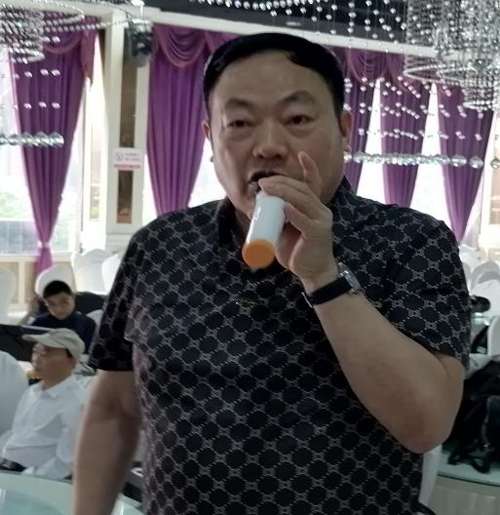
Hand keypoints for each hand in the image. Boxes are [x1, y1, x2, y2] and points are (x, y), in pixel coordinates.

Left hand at [258, 151, 337, 290]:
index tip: (301, 154)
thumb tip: (256, 208)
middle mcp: (320, 210)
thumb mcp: (284, 230)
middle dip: (282, 183)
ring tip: (268, 189)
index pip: (313, 183)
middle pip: (302, 190)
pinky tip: (285, 207)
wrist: (312, 272)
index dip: (309, 168)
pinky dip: (294, 213)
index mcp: (314, 207)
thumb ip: (276, 217)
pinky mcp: (318, 233)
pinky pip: (305, 220)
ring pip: (303, 201)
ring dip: (284, 193)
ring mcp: (321, 221)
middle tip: (263, 182)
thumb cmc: (298, 251)